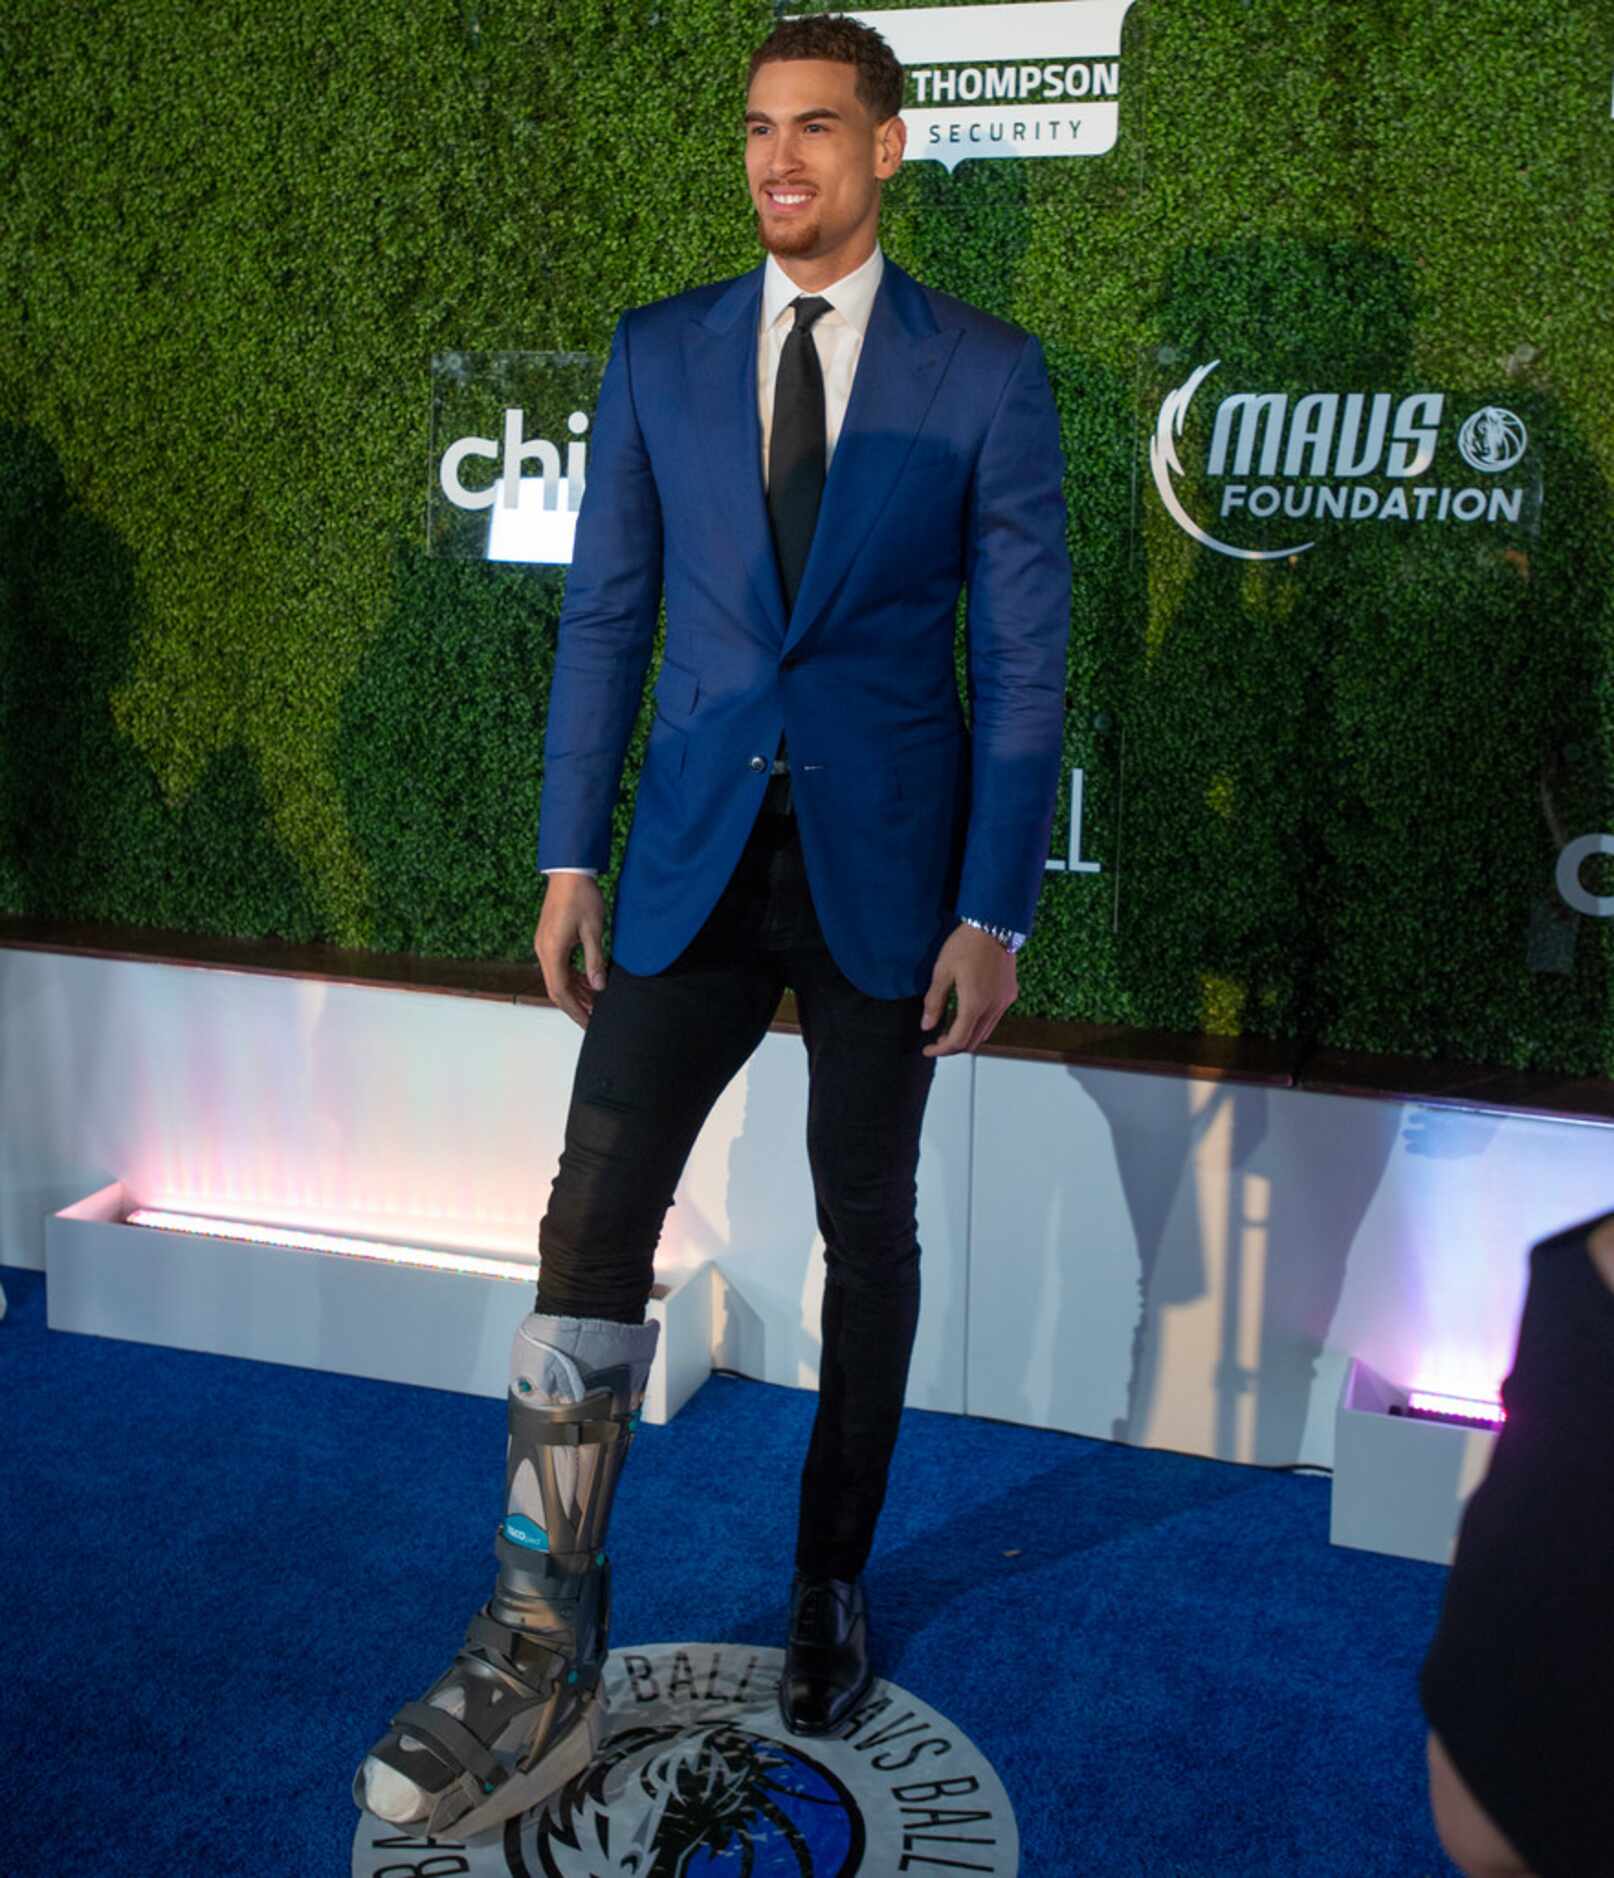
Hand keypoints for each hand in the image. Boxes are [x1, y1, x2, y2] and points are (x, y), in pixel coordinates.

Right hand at [534, 875, 608, 1026]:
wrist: (569, 871)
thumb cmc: (581, 897)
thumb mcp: (593, 931)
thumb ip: (595, 961)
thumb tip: (598, 987)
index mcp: (552, 952)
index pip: (560, 992)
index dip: (575, 1011)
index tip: (589, 1023)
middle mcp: (543, 951)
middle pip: (556, 989)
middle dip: (575, 1005)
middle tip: (593, 1018)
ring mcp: (544, 945)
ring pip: (558, 978)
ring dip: (575, 992)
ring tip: (594, 1002)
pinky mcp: (549, 939)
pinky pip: (559, 966)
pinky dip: (572, 977)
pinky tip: (587, 982)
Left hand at [921, 923, 1017, 1056]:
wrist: (995, 925)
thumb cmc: (966, 944)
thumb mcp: (942, 971)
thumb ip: (934, 1001)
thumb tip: (926, 1026)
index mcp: (974, 1004)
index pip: (957, 1041)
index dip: (941, 1050)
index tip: (928, 1050)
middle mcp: (993, 1008)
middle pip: (973, 1042)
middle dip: (953, 1046)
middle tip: (937, 1041)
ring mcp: (1004, 1002)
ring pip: (985, 1033)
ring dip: (967, 1036)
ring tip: (950, 1029)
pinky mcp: (1010, 995)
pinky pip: (994, 1019)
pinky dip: (979, 1025)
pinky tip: (967, 1014)